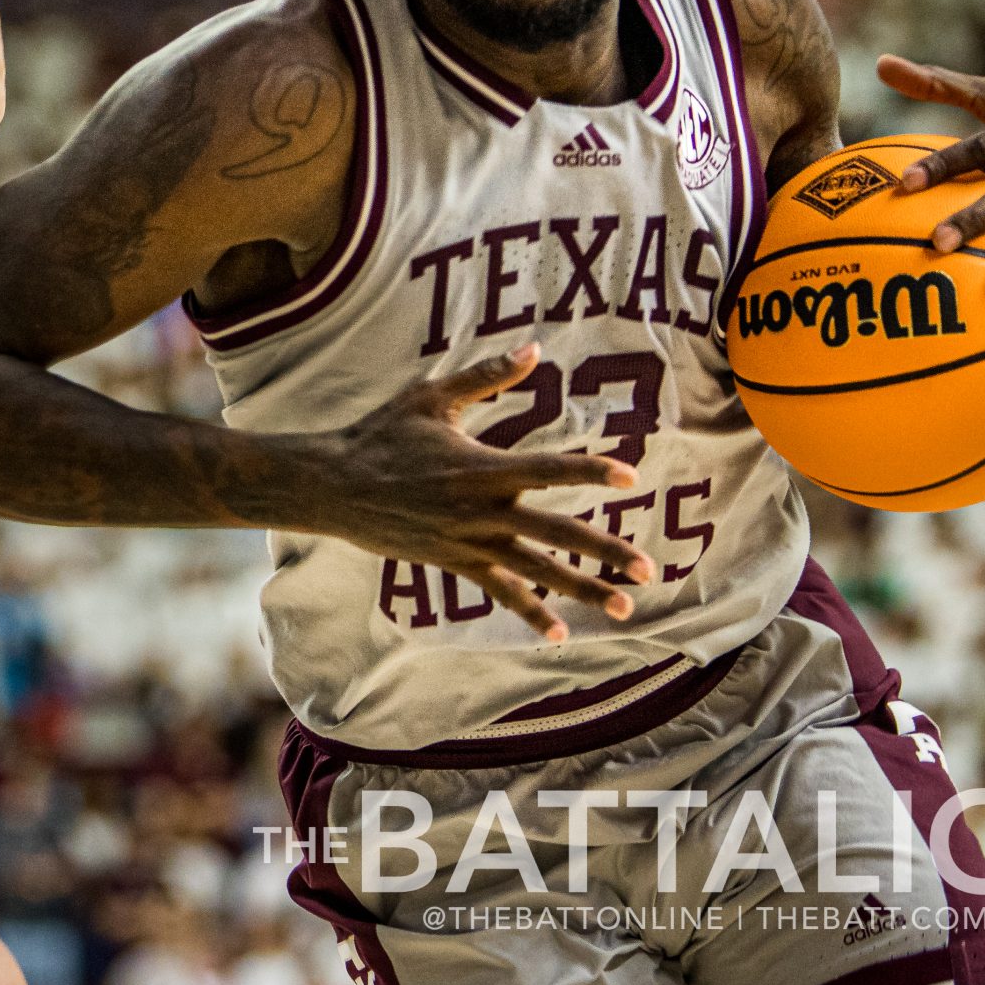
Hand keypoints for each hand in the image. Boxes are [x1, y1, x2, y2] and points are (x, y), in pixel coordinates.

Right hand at [303, 345, 650, 642]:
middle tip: (649, 568)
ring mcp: (471, 542)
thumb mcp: (432, 397)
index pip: (548, 469)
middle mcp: (483, 511)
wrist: (336, 487)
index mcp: (483, 467)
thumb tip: (534, 350)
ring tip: (624, 605)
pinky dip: (532, 613)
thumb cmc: (382, 434)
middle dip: (606, 551)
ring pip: (538, 571)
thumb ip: (487, 376)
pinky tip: (561, 634)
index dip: (590, 471)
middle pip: (557, 533)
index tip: (630, 477)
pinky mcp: (456, 563)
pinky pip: (502, 591)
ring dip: (583, 589)